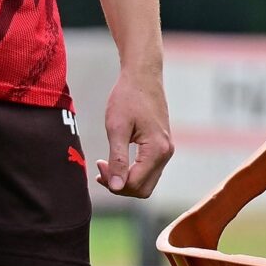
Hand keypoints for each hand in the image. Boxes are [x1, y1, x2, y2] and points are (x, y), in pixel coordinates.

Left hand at [100, 73, 171, 197]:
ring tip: (105, 164)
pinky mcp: (162, 146)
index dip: (113, 182)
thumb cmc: (127, 97)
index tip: (98, 164)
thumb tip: (115, 187)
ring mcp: (166, 150)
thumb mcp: (117, 128)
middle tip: (101, 168)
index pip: (135, 184)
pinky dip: (133, 171)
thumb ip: (117, 159)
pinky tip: (116, 160)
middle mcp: (166, 153)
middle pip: (143, 190)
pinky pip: (149, 170)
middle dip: (120, 186)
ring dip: (125, 179)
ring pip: (146, 182)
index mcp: (156, 150)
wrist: (143, 76)